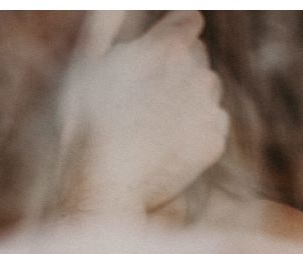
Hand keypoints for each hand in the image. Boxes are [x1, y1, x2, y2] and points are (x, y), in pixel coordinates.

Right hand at [56, 10, 228, 212]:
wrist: (106, 186)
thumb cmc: (88, 126)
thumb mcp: (87, 66)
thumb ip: (105, 25)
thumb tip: (121, 4)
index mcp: (166, 49)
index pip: (190, 21)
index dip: (174, 34)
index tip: (160, 53)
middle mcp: (195, 72)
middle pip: (198, 57)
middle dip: (179, 69)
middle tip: (146, 99)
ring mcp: (207, 107)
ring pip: (208, 89)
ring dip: (190, 99)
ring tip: (156, 124)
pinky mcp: (215, 139)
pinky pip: (214, 122)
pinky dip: (198, 130)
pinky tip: (170, 144)